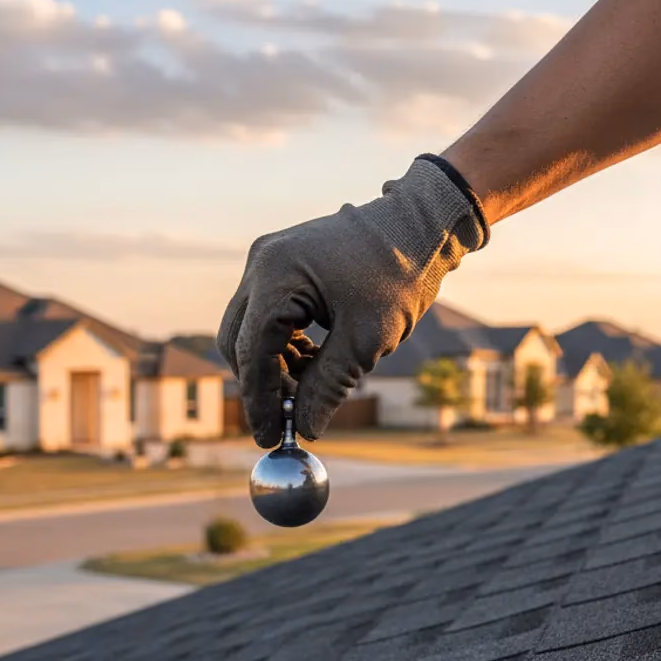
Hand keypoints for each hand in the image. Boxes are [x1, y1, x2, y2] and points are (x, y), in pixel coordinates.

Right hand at [218, 154, 488, 446]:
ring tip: (309, 392)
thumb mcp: (365, 340)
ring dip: (274, 367)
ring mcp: (268, 261)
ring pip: (250, 330)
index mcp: (276, 277)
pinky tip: (312, 363)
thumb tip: (304, 431)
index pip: (252, 351)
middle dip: (262, 385)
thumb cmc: (398, 275)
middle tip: (286, 422)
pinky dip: (283, 345)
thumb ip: (328, 387)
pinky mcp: (281, 265)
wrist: (422, 223)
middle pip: (239, 341)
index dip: (259, 401)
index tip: (269, 437)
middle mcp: (261, 264)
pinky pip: (267, 315)